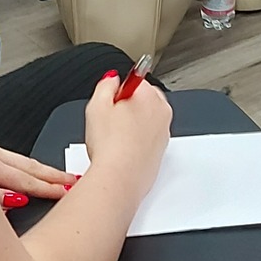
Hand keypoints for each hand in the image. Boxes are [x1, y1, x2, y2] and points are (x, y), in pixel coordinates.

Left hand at [0, 134, 74, 206]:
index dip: (49, 188)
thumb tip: (15, 201)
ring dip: (37, 168)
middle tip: (73, 179)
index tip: (67, 192)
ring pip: (16, 158)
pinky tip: (21, 171)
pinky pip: (2, 156)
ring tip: (54, 177)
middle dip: (54, 173)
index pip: (26, 181)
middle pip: (28, 164)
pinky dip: (18, 165)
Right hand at [81, 70, 171, 199]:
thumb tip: (111, 80)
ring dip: (131, 126)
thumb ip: (105, 85)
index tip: (109, 103)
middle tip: (109, 122)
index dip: (117, 93)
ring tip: (113, 139)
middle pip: (143, 100)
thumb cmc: (110, 147)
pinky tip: (121, 151)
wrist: (119, 179)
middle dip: (127, 108)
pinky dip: (136, 142)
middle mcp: (163, 112)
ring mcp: (164, 133)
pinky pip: (147, 140)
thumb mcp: (96, 105)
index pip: (135, 81)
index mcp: (150, 96)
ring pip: (145, 121)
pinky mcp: (161, 152)